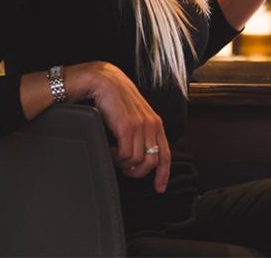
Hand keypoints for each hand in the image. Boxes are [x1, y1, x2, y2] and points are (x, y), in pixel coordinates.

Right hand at [80, 62, 170, 193]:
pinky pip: (126, 155)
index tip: (159, 188)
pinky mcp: (127, 126)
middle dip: (138, 173)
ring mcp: (141, 125)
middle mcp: (152, 124)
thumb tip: (138, 156)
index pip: (166, 154)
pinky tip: (111, 149)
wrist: (103, 81)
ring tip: (115, 154)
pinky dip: (116, 158)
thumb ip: (139, 133)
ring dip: (124, 164)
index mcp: (156, 123)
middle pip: (152, 162)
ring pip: (137, 161)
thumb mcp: (133, 117)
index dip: (163, 174)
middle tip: (125, 170)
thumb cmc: (115, 100)